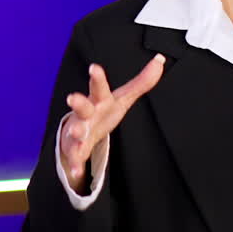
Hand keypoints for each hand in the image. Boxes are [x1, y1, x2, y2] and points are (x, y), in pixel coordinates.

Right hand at [60, 54, 165, 190]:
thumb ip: (141, 81)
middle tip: (71, 97)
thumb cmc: (103, 111)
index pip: (99, 87)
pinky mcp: (77, 149)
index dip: (97, 78)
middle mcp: (87, 114)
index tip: (94, 68)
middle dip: (77, 102)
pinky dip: (75, 164)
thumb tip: (161, 60)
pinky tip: (76, 171)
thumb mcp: (123, 98)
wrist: (78, 133)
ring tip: (77, 132)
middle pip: (82, 106)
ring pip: (76, 131)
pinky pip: (75, 157)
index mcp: (99, 100)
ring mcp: (80, 131)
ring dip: (76, 132)